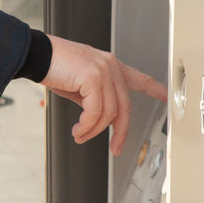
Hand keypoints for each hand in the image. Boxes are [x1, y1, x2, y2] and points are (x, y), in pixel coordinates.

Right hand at [42, 34, 166, 155]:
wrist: (37, 54)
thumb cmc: (54, 66)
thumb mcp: (79, 83)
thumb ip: (95, 96)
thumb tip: (98, 117)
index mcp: (110, 65)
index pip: (139, 78)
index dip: (156, 90)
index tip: (167, 97)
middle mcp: (110, 66)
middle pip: (125, 107)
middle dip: (120, 132)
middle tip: (115, 148)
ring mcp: (104, 71)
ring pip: (109, 113)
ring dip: (93, 131)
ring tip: (80, 135)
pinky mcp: (93, 78)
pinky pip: (95, 112)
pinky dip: (86, 126)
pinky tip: (78, 130)